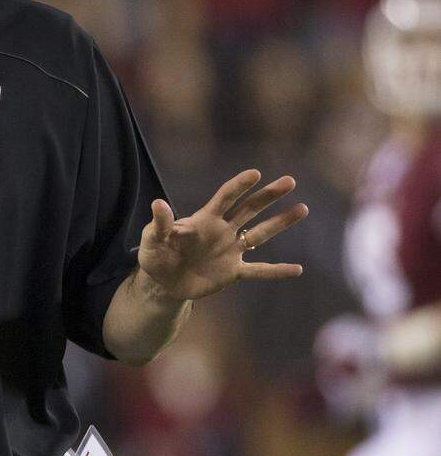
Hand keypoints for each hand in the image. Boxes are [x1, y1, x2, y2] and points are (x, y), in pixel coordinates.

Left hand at [137, 169, 307, 300]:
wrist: (163, 282)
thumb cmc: (155, 254)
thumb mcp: (153, 239)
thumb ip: (160, 223)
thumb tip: (158, 204)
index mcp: (204, 219)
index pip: (225, 198)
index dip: (239, 185)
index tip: (255, 173)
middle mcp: (222, 231)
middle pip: (249, 209)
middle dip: (268, 195)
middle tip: (290, 181)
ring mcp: (230, 251)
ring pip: (260, 234)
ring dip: (281, 223)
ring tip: (302, 209)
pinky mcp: (233, 272)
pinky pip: (259, 270)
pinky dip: (277, 271)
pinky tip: (298, 269)